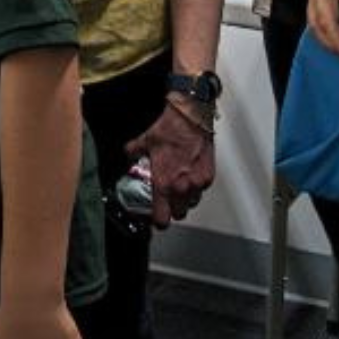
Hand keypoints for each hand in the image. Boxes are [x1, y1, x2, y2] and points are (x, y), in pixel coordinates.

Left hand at [126, 104, 215, 225]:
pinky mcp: (209, 176)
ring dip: (185, 200)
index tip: (155, 217)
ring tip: (179, 188)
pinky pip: (201, 190)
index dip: (158, 220)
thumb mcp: (144, 141)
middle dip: (172, 210)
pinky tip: (189, 176)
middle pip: (179, 214)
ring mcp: (197, 183)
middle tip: (167, 201)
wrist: (191, 118)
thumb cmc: (170, 130)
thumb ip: (134, 152)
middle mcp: (182, 187)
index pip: (162, 218)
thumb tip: (129, 155)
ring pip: (192, 204)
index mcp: (164, 184)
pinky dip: (196, 188)